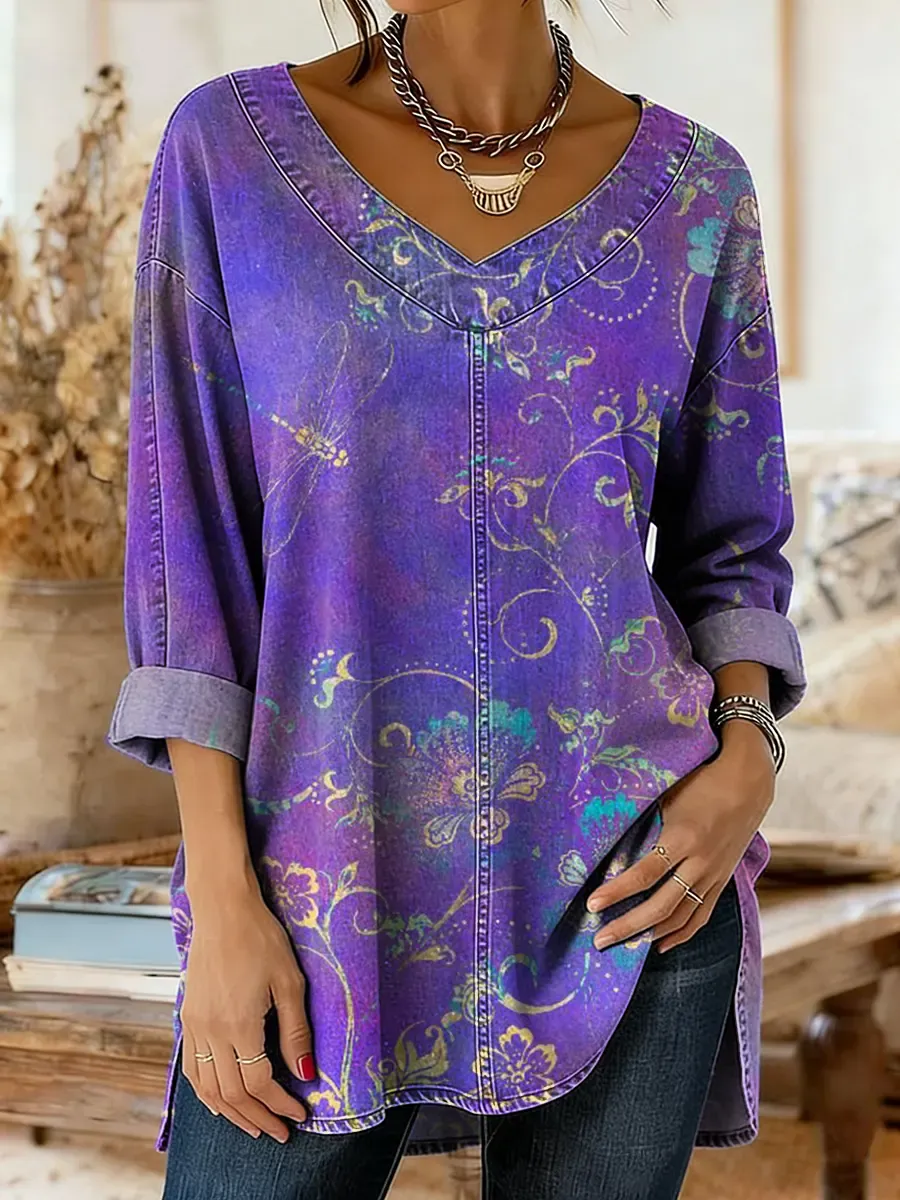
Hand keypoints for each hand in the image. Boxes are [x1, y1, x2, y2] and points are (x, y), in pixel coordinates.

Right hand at [180, 883, 313, 1140]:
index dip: (281, 1104)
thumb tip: (307, 1073)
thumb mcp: (289, 981)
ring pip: (207, 1089)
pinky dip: (206, 1094)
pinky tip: (220, 1102)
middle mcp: (211, 1031)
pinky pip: (191, 1069)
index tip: (301, 1113)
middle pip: (232, 1094)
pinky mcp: (187, 1017)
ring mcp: (195, 1025)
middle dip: (258, 1117)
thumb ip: (296, 1031)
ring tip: (254, 1125)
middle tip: (281, 1132)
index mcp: (239, 1024)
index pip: (260, 1083)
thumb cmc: (262, 938)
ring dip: (231, 1113)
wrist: (222, 910)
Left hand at [585, 721, 775, 953]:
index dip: (617, 892)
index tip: (592, 904)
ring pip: (680, 917)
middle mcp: (700, 862)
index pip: (644, 873)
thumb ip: (644, 821)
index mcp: (683, 837)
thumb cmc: (700, 782)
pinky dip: (681, 934)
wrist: (748, 783)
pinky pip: (701, 915)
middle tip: (599, 939)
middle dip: (627, 925)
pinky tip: (660, 945)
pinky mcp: (722, 881)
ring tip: (623, 947)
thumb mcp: (668, 796)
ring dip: (650, 935)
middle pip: (660, 905)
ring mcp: (713, 875)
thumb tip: (608, 839)